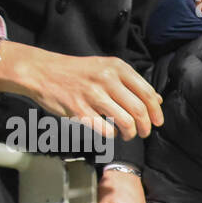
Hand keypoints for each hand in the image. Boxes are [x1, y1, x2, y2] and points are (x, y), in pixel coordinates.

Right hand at [0, 41, 163, 141]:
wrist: (43, 72)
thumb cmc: (78, 72)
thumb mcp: (107, 68)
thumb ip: (132, 83)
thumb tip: (157, 100)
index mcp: (117, 67)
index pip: (147, 93)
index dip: (156, 112)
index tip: (157, 122)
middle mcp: (107, 79)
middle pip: (139, 110)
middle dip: (146, 127)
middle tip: (144, 132)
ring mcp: (93, 95)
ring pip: (126, 122)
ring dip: (131, 133)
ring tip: (128, 134)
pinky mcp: (80, 110)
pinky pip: (106, 130)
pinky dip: (112, 134)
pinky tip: (110, 131)